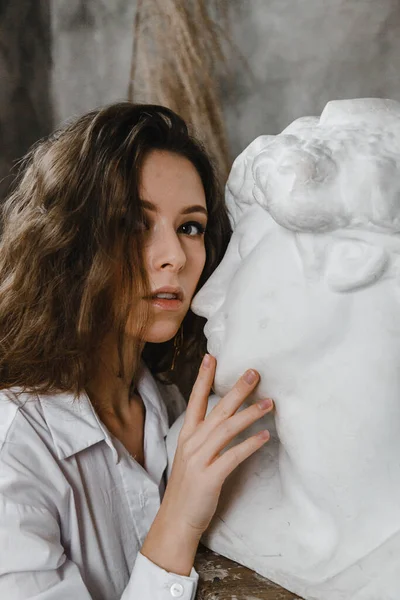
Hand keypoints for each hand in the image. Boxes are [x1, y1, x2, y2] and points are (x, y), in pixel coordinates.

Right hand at [141, 354, 272, 574]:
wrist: (177, 520)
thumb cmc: (188, 487)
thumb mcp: (192, 456)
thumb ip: (205, 437)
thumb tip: (226, 419)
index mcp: (187, 436)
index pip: (195, 400)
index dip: (203, 379)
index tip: (211, 358)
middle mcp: (192, 443)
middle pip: (217, 410)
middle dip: (236, 390)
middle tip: (254, 373)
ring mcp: (200, 459)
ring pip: (227, 429)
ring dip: (249, 413)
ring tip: (269, 403)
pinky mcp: (209, 477)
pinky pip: (233, 456)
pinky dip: (249, 444)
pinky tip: (264, 436)